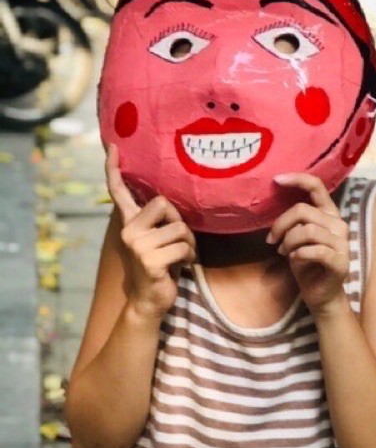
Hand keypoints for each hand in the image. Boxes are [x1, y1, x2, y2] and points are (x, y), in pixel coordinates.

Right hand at [106, 145, 195, 320]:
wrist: (150, 300)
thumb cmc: (162, 264)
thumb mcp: (158, 237)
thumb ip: (158, 218)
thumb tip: (169, 198)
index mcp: (129, 222)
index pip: (119, 191)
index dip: (115, 168)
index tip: (115, 146)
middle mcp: (128, 230)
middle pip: (164, 203)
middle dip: (180, 222)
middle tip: (179, 241)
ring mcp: (136, 245)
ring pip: (179, 228)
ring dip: (189, 243)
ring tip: (181, 256)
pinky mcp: (149, 259)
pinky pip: (183, 246)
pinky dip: (189, 256)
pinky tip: (181, 266)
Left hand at [269, 173, 349, 317]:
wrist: (322, 296)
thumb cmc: (307, 264)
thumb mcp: (296, 238)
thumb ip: (294, 220)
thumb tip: (274, 202)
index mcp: (329, 214)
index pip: (317, 187)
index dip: (297, 179)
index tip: (276, 179)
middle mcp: (338, 224)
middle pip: (303, 211)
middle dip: (281, 224)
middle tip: (272, 240)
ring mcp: (343, 243)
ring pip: (307, 230)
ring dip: (288, 241)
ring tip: (283, 252)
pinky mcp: (341, 261)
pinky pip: (315, 250)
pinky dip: (299, 254)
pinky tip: (295, 259)